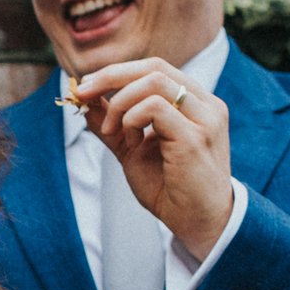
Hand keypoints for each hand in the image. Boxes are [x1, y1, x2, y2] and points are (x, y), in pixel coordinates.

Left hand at [70, 57, 234, 258]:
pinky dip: (131, 120)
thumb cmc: (169, 188)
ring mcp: (205, 118)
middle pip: (154, 67)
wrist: (195, 222)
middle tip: (84, 94)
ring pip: (154, 82)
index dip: (116, 72)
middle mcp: (206, 104)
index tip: (86, 87)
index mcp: (195, 102)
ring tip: (112, 132)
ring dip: (120, 104)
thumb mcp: (132, 148)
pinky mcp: (195, 136)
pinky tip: (131, 144)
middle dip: (110, 77)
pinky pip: (154, 108)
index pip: (155, 68)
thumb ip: (112, 123)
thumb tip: (84, 98)